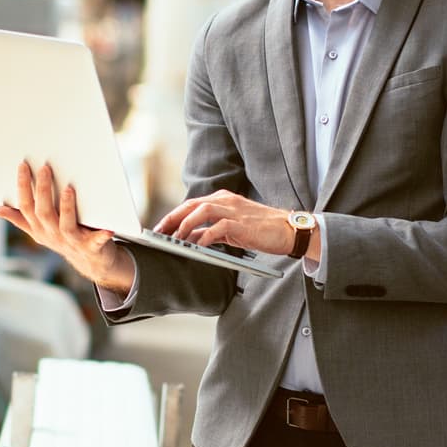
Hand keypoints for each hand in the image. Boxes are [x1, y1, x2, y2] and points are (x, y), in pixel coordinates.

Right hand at [0, 162, 136, 293]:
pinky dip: (101, 236)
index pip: (26, 207)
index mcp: (39, 229)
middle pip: (44, 213)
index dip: (23, 187)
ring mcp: (72, 242)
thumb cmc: (65, 239)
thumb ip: (21, 219)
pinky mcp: (92, 247)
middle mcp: (53, 235)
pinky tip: (108, 228)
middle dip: (43, 191)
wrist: (92, 262)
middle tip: (44, 168)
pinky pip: (96, 241)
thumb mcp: (40, 230)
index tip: (23, 166)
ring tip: (69, 189)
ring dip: (67, 207)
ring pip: (66, 225)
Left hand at [154, 190, 311, 258]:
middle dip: (172, 218)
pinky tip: (197, 246)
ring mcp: (234, 210)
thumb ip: (210, 231)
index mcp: (222, 200)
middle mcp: (226, 201)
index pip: (191, 204)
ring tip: (175, 239)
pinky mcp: (242, 223)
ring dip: (185, 224)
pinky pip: (218, 227)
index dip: (173, 216)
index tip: (159, 229)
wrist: (288, 230)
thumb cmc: (260, 230)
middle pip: (192, 204)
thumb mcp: (230, 230)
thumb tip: (189, 239)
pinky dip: (205, 236)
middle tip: (158, 233)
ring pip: (202, 210)